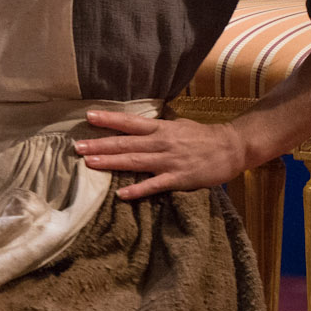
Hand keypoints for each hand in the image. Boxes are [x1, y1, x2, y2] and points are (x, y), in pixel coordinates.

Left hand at [76, 109, 248, 200]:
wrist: (233, 147)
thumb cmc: (203, 137)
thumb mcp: (177, 126)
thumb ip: (156, 128)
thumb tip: (133, 126)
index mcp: (161, 129)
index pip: (130, 123)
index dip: (109, 120)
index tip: (88, 117)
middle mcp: (162, 143)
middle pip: (126, 143)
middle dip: (101, 145)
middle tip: (77, 146)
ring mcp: (170, 161)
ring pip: (136, 162)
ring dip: (112, 163)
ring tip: (90, 163)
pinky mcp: (179, 178)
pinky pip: (155, 185)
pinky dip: (138, 189)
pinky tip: (121, 194)